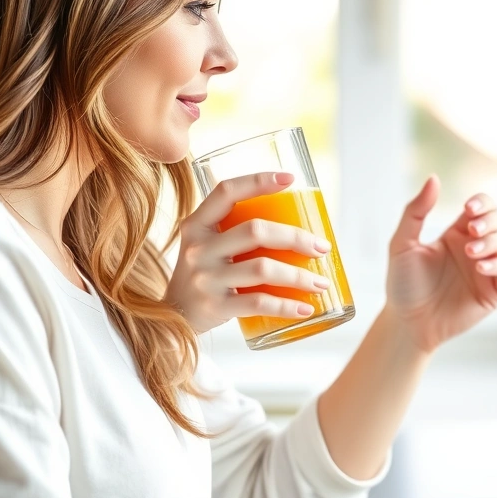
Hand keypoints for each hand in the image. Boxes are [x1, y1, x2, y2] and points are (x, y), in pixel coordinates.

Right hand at [165, 172, 332, 332]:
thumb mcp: (208, 245)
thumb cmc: (205, 275)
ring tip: (321, 282)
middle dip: (296, 237)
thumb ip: (237, 231)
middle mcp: (198, 248)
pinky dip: (287, 305)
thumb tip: (299, 228)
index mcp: (197, 225)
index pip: (226, 191)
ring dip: (299, 275)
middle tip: (322, 248)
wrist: (175, 318)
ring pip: (262, 268)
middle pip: (255, 231)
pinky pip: (258, 303)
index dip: (258, 181)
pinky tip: (306, 307)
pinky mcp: (215, 306)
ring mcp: (205, 278)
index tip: (290, 179)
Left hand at [384, 176, 496, 351]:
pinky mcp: (494, 292)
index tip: (468, 209)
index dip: (482, 203)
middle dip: (489, 220)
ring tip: (471, 252)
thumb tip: (434, 178)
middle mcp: (476, 248)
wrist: (407, 322)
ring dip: (493, 242)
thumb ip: (416, 211)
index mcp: (457, 233)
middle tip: (471, 229)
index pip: (482, 207)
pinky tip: (481, 266)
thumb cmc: (403, 284)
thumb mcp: (402, 243)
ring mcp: (487, 270)